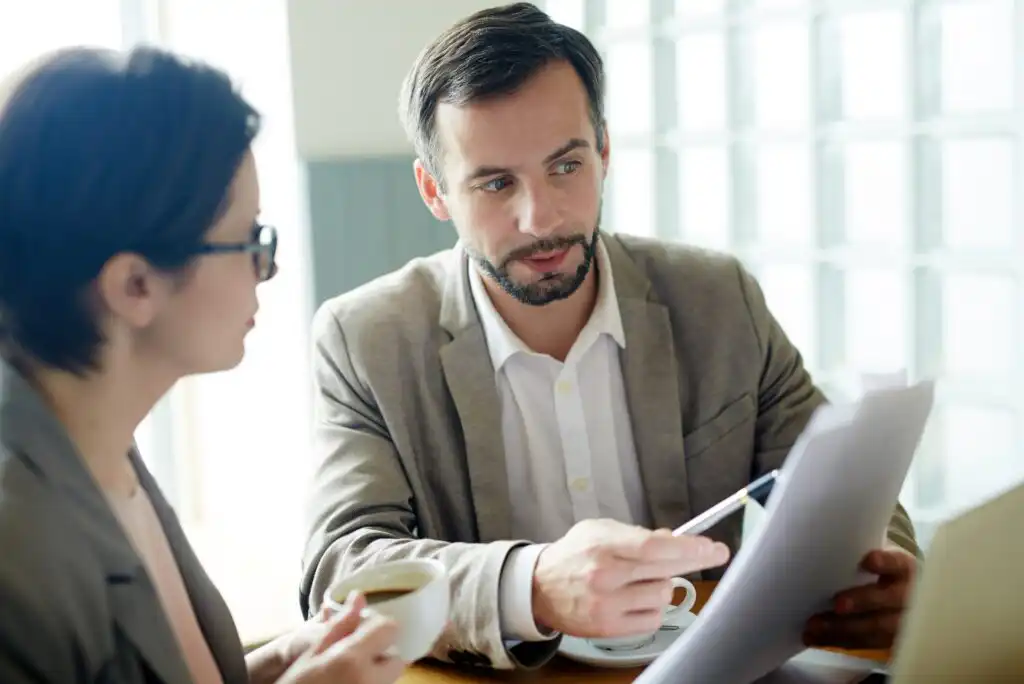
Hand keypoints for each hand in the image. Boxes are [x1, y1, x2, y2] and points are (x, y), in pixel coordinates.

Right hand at [277, 593, 404, 683]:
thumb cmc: (296, 682)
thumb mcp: (312, 651)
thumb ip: (340, 625)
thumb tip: (358, 597)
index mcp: (352, 658)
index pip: (390, 629)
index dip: (380, 627)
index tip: (367, 630)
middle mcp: (369, 678)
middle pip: (397, 659)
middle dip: (383, 654)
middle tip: (359, 655)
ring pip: (390, 677)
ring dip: (379, 670)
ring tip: (352, 670)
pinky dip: (372, 681)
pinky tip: (351, 681)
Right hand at [531, 518, 729, 637]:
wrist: (540, 588)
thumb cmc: (573, 555)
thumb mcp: (598, 530)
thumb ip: (634, 533)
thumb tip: (672, 538)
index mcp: (603, 546)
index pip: (655, 547)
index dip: (689, 548)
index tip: (712, 547)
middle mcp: (605, 576)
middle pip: (664, 572)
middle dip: (693, 561)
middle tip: (712, 553)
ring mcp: (607, 605)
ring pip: (662, 595)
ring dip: (663, 585)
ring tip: (643, 579)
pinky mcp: (609, 628)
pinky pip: (652, 619)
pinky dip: (653, 607)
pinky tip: (638, 598)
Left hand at [803, 548, 916, 649]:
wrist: (903, 600)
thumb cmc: (877, 574)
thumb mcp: (875, 561)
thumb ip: (857, 559)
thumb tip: (822, 554)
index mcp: (904, 569)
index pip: (898, 563)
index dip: (886, 562)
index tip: (869, 560)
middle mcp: (909, 596)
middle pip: (890, 599)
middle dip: (863, 601)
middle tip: (837, 604)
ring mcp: (904, 623)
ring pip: (878, 628)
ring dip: (844, 628)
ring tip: (815, 626)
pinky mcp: (891, 642)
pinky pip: (866, 644)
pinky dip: (840, 641)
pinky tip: (817, 639)